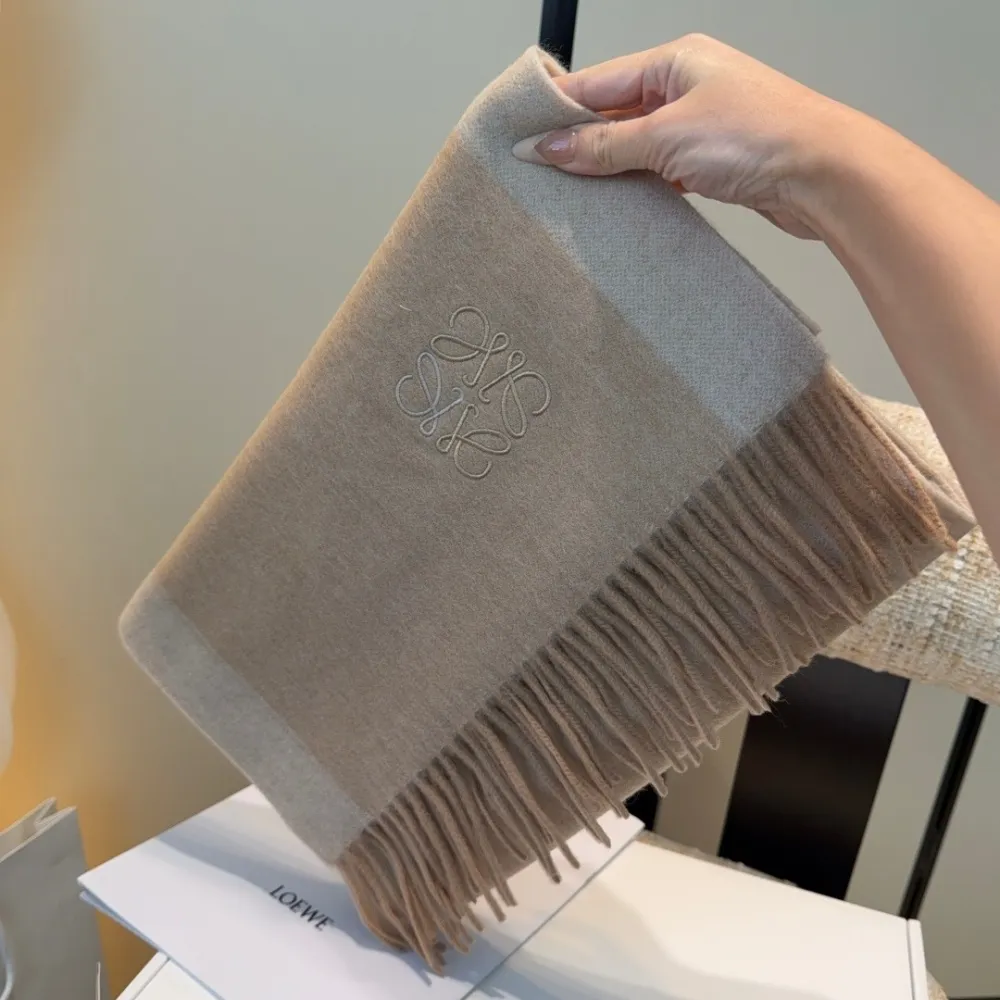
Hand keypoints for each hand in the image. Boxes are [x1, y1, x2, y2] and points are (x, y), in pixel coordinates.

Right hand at [513, 35, 872, 238]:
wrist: (825, 175)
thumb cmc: (761, 136)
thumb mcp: (666, 137)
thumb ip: (603, 146)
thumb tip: (549, 148)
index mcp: (675, 60)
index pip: (597, 82)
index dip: (556, 111)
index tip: (521, 138)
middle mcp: (688, 85)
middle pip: (614, 113)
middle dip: (579, 142)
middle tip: (541, 171)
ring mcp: (701, 123)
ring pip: (636, 145)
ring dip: (608, 168)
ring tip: (573, 192)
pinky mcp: (713, 160)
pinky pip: (659, 169)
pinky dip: (637, 185)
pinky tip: (619, 204)